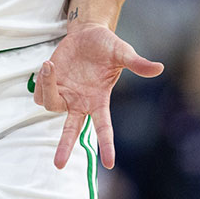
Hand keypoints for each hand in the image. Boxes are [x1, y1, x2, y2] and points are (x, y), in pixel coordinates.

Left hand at [33, 22, 162, 169]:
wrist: (87, 34)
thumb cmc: (108, 46)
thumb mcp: (124, 53)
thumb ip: (138, 64)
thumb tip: (159, 69)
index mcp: (99, 100)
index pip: (104, 127)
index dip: (106, 145)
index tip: (109, 164)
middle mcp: (81, 102)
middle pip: (71, 130)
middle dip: (65, 146)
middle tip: (58, 165)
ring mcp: (65, 94)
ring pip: (49, 106)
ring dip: (47, 89)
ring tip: (50, 67)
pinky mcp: (52, 83)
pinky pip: (40, 92)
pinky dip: (40, 82)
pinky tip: (47, 67)